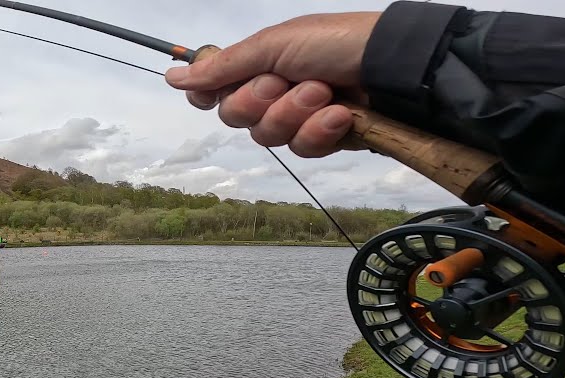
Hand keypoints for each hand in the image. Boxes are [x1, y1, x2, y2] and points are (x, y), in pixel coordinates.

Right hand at [165, 12, 382, 157]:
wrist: (392, 67)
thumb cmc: (335, 42)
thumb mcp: (273, 46)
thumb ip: (223, 67)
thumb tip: (173, 76)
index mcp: (258, 64)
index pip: (216, 90)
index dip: (211, 95)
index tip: (212, 95)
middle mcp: (273, 92)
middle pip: (236, 117)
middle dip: (262, 100)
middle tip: (289, 80)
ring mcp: (298, 117)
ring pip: (268, 136)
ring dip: (295, 113)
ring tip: (325, 93)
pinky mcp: (323, 138)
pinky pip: (302, 148)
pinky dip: (320, 131)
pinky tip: (340, 115)